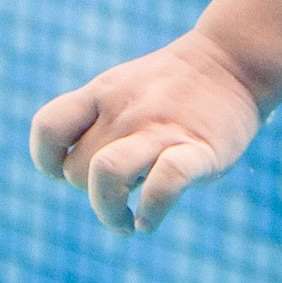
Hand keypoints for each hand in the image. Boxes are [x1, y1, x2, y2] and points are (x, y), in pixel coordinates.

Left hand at [28, 30, 262, 232]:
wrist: (233, 60)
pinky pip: (163, 185)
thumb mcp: (123, 88)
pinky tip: (150, 220)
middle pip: (77, 170)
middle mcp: (126, 110)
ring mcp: (161, 129)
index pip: (48, 129)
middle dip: (89, 193)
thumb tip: (66, 169)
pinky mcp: (199, 150)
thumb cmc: (172, 86)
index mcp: (103, 93)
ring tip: (125, 221)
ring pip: (106, 174)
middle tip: (118, 191)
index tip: (68, 170)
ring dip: (108, 213)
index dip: (47, 160)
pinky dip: (150, 211)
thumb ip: (93, 121)